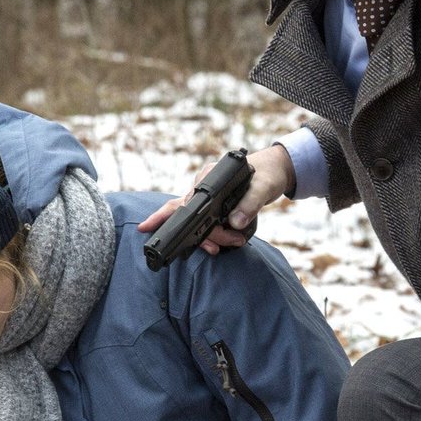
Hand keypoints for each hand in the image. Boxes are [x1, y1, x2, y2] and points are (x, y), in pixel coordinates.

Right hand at [138, 144, 294, 256]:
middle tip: (216, 248)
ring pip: (197, 223)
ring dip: (209, 238)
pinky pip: (206, 224)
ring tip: (230, 244)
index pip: (184, 200)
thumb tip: (234, 222)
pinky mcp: (214, 207)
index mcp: (208, 177)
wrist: (275, 171)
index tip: (145, 227)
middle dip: (198, 236)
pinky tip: (219, 244)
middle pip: (185, 215)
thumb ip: (250, 204)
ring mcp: (206, 198)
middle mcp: (202, 187)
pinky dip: (212, 236)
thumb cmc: (268, 174)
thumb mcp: (263, 187)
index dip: (163, 215)